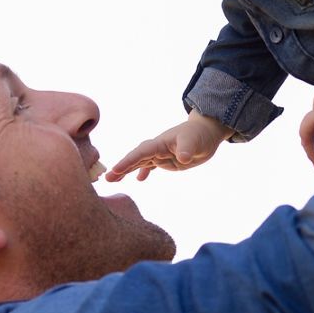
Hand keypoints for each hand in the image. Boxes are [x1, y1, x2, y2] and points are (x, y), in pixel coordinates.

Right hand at [106, 113, 230, 180]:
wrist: (207, 132)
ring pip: (140, 163)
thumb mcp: (195, 141)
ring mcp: (161, 154)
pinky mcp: (167, 159)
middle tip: (106, 179)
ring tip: (113, 180)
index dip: (128, 161)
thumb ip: (187, 149)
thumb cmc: (200, 134)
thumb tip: (183, 158)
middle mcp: (157, 149)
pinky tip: (140, 180)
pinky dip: (144, 171)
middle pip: (135, 158)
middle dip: (121, 168)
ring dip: (127, 170)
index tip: (116, 170)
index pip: (141, 153)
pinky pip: (151, 165)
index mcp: (160, 143)